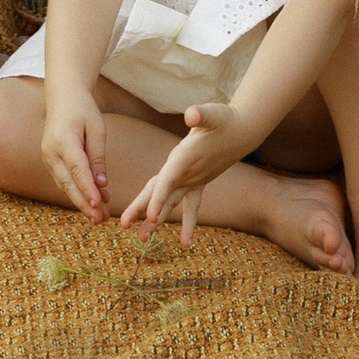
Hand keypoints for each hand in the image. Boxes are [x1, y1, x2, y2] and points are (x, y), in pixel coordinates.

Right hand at [43, 87, 114, 222]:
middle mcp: (50, 151)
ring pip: (64, 186)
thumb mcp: (97, 128)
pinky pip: (63, 181)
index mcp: (63, 139)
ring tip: (100, 216)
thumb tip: (101, 185)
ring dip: (81, 202)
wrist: (63, 96)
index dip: (87, 189)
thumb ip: (98, 157)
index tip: (98, 205)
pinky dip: (76, 192)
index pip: (77, 169)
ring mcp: (47, 157)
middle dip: (85, 203)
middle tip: (101, 219)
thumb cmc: (83, 109)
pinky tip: (91, 201)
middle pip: (68, 183)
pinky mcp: (50, 161)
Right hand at [122, 101, 244, 243]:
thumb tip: (191, 114)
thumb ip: (202, 115)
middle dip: (139, 208)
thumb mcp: (215, 116)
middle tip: (124, 225)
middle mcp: (178, 168)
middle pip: (155, 191)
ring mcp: (186, 177)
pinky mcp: (197, 183)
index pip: (164, 180)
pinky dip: (187, 224)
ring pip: (167, 202)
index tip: (150, 216)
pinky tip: (186, 244)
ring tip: (142, 240)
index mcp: (179, 157)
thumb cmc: (224, 118)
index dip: (157, 198)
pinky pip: (189, 207)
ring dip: (154, 220)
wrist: (235, 125)